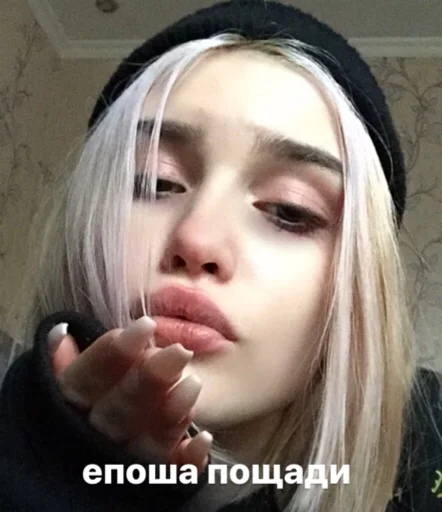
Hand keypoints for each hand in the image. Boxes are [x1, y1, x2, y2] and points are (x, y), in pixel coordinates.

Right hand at [48, 317, 211, 473]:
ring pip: (145, 443)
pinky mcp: (152, 478)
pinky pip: (169, 473)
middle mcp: (94, 439)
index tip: (146, 325)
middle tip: (179, 352)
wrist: (84, 476)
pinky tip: (204, 438)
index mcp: (71, 410)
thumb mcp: (72, 385)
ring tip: (194, 384)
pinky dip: (187, 460)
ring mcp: (124, 461)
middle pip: (119, 411)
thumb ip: (70, 364)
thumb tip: (62, 333)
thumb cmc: (86, 406)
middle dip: (149, 380)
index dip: (112, 353)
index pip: (86, 380)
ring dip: (169, 415)